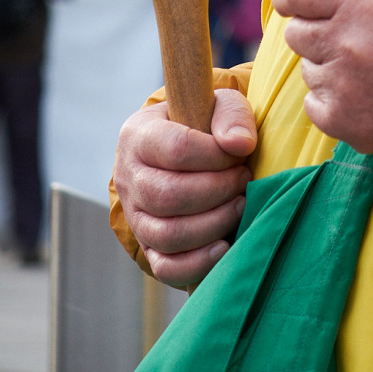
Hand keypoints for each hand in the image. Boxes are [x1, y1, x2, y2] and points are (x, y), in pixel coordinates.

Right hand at [113, 89, 257, 287]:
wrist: (183, 152)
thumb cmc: (203, 124)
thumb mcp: (218, 104)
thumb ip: (231, 116)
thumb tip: (241, 144)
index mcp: (139, 135)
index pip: (177, 149)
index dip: (216, 157)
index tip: (240, 155)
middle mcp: (129, 177)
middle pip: (169, 195)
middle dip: (217, 191)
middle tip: (243, 181)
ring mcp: (135, 216)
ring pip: (167, 234)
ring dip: (213, 224)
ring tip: (239, 206)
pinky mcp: (148, 246)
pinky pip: (166, 267)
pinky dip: (198, 263)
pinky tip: (224, 246)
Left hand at [271, 0, 372, 157]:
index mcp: (362, 1)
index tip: (296, 1)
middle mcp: (347, 41)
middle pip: (295, 32)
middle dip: (316, 32)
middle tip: (349, 38)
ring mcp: (342, 84)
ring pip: (309, 68)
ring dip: (330, 67)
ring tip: (372, 72)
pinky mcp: (342, 122)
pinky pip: (315, 103)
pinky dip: (335, 101)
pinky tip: (368, 97)